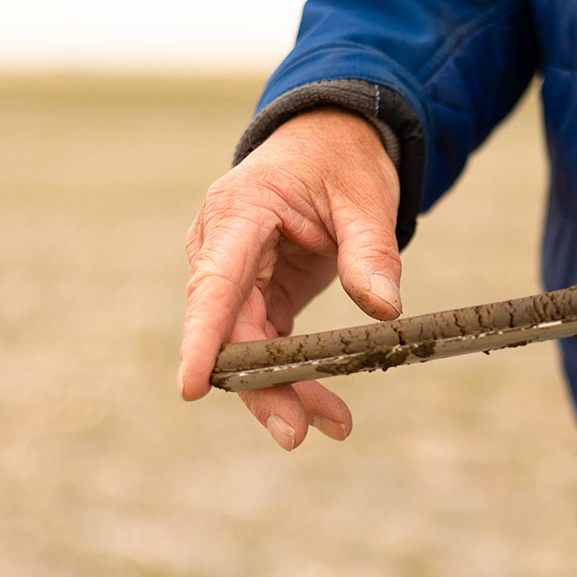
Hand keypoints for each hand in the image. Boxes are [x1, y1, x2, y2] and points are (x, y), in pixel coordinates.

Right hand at [179, 108, 401, 449]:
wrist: (331, 143)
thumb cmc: (342, 161)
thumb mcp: (367, 196)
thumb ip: (372, 250)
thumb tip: (385, 310)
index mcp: (239, 213)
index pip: (213, 283)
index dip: (201, 339)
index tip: (191, 388)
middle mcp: (222, 249)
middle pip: (229, 331)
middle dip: (261, 384)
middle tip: (297, 433)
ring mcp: (236, 276)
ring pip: (245, 349)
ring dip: (283, 391)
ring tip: (333, 425)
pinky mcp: (257, 296)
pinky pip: (266, 347)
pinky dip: (294, 377)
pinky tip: (326, 410)